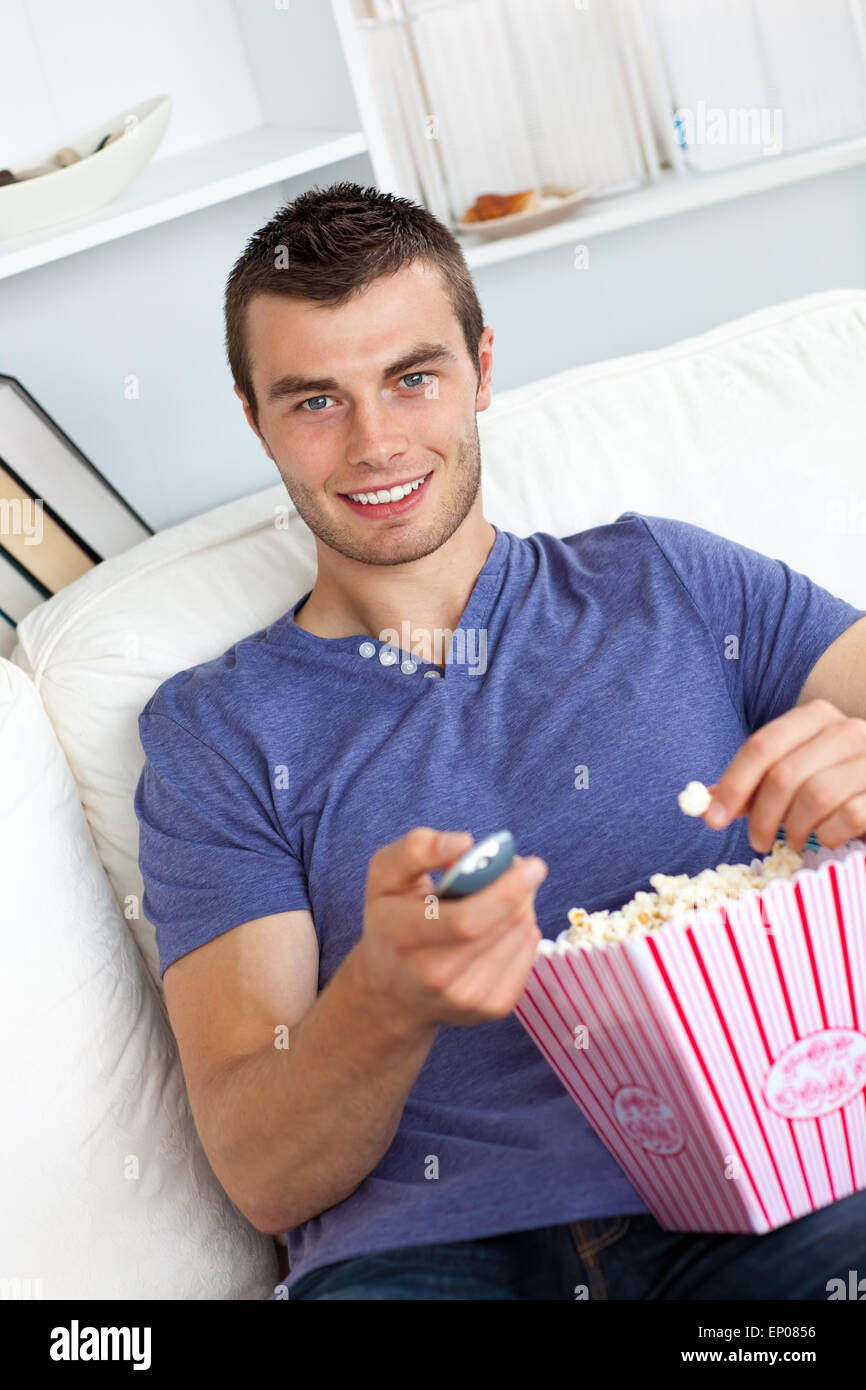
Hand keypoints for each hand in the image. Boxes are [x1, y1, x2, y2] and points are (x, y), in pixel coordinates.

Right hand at [353, 826, 547, 1031]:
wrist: (391, 993)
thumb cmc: (390, 922)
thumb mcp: (384, 875)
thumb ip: (416, 849)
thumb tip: (463, 844)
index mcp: (404, 936)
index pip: (466, 920)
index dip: (505, 891)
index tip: (531, 865)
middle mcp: (435, 976)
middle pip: (501, 927)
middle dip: (521, 892)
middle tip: (524, 870)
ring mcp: (466, 998)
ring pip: (520, 939)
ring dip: (523, 908)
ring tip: (504, 899)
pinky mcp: (491, 1009)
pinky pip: (528, 959)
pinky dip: (524, 933)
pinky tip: (502, 927)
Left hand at [703, 699, 865, 852]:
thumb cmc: (835, 787)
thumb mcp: (791, 777)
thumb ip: (751, 786)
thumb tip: (704, 804)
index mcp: (817, 717)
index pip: (762, 745)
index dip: (734, 784)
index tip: (714, 819)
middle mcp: (849, 730)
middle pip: (784, 774)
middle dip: (762, 816)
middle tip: (757, 841)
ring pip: (815, 796)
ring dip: (795, 828)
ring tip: (794, 841)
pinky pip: (848, 815)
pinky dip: (829, 834)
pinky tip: (827, 838)